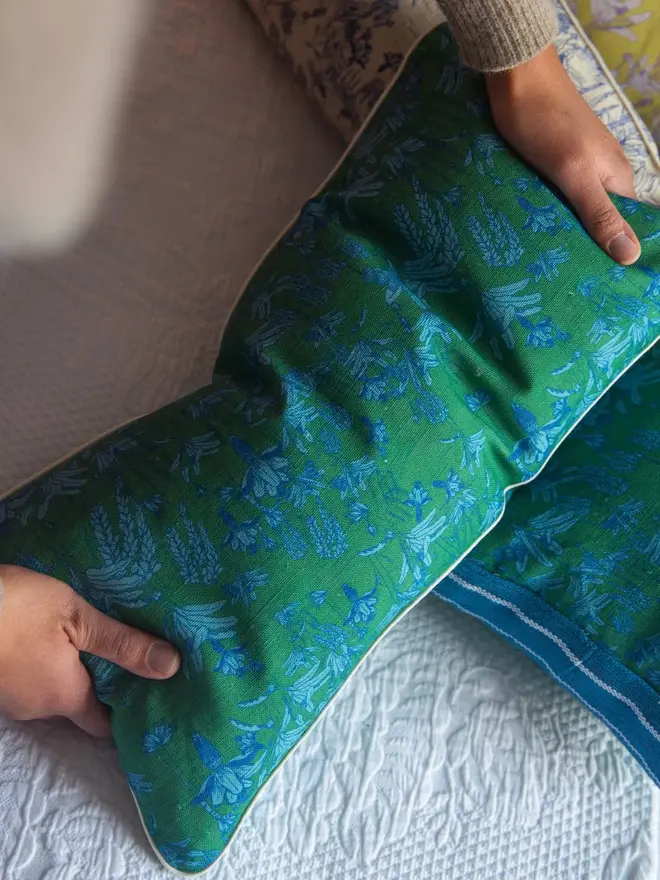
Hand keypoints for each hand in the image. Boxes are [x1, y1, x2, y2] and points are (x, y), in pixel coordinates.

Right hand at [0, 565, 179, 736]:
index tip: (153, 702)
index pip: (103, 726)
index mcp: (65, 696)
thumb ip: (122, 644)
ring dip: (73, 674)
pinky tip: (58, 641)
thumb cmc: (14, 608)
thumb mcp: (76, 616)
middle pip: (79, 708)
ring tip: (103, 647)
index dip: (128, 717)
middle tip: (134, 665)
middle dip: (103, 689)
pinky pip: (31, 679)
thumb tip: (171, 667)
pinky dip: (48, 665)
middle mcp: (37, 706)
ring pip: (52, 692)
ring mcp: (11, 697)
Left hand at [486, 46, 640, 265]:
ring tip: (546, 260)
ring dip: (562, 228)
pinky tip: (532, 226)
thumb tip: (632, 255)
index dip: (615, 250)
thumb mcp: (575, 175)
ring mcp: (579, 163)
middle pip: (600, 218)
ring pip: (576, 207)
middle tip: (564, 276)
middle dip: (584, 244)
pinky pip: (557, 192)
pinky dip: (547, 209)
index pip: (627, 224)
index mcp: (617, 178)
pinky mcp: (555, 158)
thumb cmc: (545, 123)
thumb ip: (600, 214)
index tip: (598, 280)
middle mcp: (604, 172)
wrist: (517, 76)